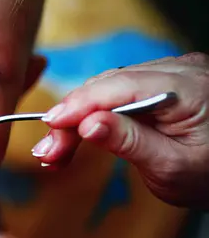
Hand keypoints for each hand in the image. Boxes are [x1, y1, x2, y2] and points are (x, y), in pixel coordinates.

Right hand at [32, 52, 208, 208]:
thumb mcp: (172, 168)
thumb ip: (130, 142)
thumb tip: (87, 125)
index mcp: (189, 87)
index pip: (119, 87)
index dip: (79, 104)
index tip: (50, 125)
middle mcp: (180, 69)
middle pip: (108, 85)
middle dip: (73, 117)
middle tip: (48, 150)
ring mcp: (171, 72)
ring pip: (108, 87)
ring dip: (79, 116)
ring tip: (56, 148)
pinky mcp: (162, 82)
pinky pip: (119, 90)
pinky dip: (96, 112)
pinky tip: (79, 131)